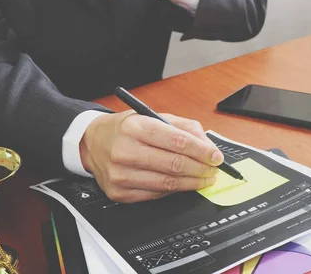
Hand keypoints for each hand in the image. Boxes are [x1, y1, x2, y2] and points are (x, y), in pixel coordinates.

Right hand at [79, 111, 223, 202]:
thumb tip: (208, 147)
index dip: (202, 151)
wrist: (93, 142)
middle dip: (200, 169)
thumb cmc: (126, 129)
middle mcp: (125, 150)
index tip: (216, 157)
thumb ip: (184, 128)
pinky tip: (182, 184)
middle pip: (174, 165)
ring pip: (167, 184)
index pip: (177, 141)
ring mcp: (120, 174)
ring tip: (204, 179)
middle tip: (213, 170)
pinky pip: (155, 195)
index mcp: (135, 127)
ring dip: (191, 183)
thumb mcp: (153, 116)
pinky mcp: (119, 192)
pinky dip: (173, 190)